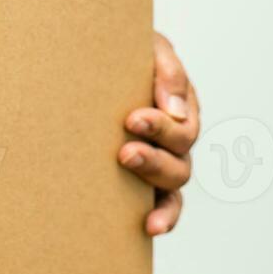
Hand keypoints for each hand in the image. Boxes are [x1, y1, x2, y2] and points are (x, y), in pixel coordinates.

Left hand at [119, 32, 198, 235]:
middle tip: (124, 151)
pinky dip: (165, 216)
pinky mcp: (147, 181)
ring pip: (174, 180)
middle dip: (153, 155)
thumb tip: (176, 110)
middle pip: (180, 155)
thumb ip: (166, 69)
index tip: (131, 119)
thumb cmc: (118, 53)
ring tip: (126, 170)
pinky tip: (150, 226)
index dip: (160, 126)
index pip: (182, 123)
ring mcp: (163, 159)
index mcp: (179, 103)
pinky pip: (167, 205)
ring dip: (153, 178)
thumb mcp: (146, 47)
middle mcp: (175, 135)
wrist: (90, 62)